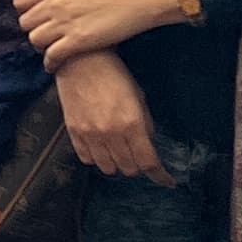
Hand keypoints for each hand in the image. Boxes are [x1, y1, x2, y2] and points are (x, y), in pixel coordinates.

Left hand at [18, 0, 179, 64]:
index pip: (19, 2)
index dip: (25, 11)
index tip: (35, 16)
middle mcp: (54, 5)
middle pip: (25, 23)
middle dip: (32, 29)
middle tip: (44, 33)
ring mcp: (64, 24)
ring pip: (35, 40)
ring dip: (40, 46)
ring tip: (50, 48)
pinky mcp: (77, 42)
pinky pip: (52, 56)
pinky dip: (50, 62)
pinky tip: (55, 64)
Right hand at [52, 49, 171, 182]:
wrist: (81, 60)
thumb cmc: (113, 74)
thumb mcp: (138, 96)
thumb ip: (144, 124)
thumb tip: (147, 144)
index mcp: (132, 124)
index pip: (149, 162)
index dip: (160, 176)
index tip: (167, 181)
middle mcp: (112, 134)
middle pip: (129, 169)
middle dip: (138, 166)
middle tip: (138, 154)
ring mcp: (90, 135)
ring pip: (108, 169)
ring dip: (117, 164)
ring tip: (118, 151)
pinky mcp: (74, 132)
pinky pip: (87, 159)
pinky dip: (96, 158)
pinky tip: (100, 147)